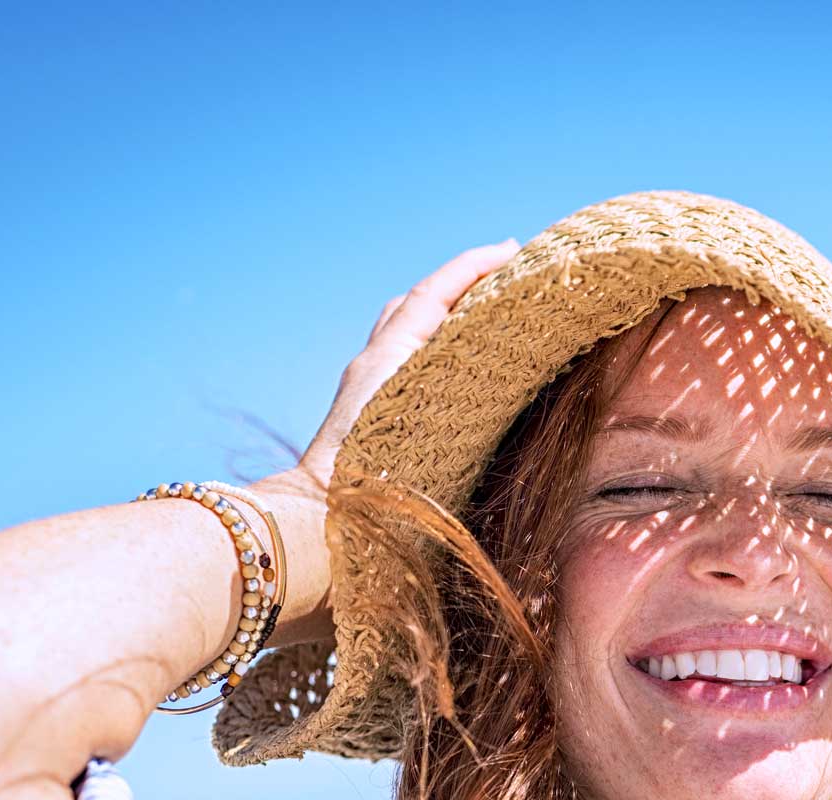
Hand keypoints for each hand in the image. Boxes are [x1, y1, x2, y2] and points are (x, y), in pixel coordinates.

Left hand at [290, 237, 521, 491]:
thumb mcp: (412, 414)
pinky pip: (404, 361)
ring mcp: (367, 386)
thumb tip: (478, 335)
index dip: (471, 266)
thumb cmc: (369, 480)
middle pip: (416, 303)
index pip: (432, 294)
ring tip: (489, 316)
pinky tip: (460, 367)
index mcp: (389, 357)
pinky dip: (434, 348)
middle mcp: (375, 362)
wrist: (319, 519)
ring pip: (406, 330)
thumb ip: (442, 380)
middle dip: (460, 283)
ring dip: (445, 314)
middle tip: (506, 276)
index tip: (511, 249)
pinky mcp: (367, 412)